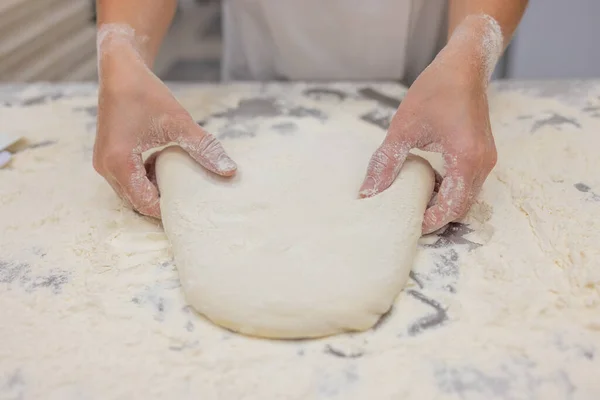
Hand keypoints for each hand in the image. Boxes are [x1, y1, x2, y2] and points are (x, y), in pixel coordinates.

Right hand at [93, 47, 235, 217]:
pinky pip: (127, 180)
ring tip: (181, 188)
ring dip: (153, 192)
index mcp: (119, 163)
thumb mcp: (179, 122)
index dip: (168, 212)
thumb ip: (204, 148)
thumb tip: (230, 171)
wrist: (120, 70)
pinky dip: (145, 181)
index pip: (145, 203)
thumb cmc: (146, 93)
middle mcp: (106, 168)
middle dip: (161, 205)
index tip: (193, 213)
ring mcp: (104, 164)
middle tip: (190, 205)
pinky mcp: (108, 158)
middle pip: (136, 202)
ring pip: (131, 193)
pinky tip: (166, 171)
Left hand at [359, 43, 496, 233]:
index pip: (451, 207)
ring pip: (466, 197)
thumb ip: (386, 162)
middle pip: (461, 207)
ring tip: (414, 201)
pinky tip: (427, 183)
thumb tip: (369, 192)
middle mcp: (482, 164)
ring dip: (442, 203)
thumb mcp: (403, 128)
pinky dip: (449, 190)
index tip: (406, 225)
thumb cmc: (436, 90)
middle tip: (407, 217)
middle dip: (436, 217)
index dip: (429, 222)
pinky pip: (468, 183)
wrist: (464, 65)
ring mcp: (486, 159)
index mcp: (466, 159)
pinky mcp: (483, 154)